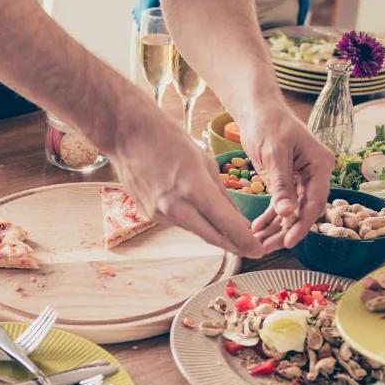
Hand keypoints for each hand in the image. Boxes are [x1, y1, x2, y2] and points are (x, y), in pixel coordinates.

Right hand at [110, 114, 263, 257]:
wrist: (127, 133)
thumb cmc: (168, 138)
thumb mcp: (204, 161)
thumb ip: (221, 194)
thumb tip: (238, 218)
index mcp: (194, 188)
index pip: (226, 223)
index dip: (244, 240)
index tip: (258, 250)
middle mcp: (175, 206)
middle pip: (212, 237)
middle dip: (234, 246)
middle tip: (251, 251)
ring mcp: (159, 213)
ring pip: (195, 230)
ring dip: (214, 234)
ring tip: (232, 235)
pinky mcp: (149, 214)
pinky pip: (179, 223)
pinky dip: (193, 222)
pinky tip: (200, 216)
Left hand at [239, 106, 336, 251]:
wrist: (258, 110)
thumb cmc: (269, 123)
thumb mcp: (275, 153)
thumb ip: (282, 184)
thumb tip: (288, 213)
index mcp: (320, 164)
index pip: (315, 201)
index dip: (303, 224)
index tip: (289, 242)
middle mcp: (314, 174)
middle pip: (304, 210)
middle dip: (286, 230)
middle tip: (267, 248)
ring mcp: (301, 179)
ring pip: (292, 211)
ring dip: (276, 228)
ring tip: (258, 243)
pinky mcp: (287, 181)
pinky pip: (281, 204)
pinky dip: (270, 217)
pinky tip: (257, 228)